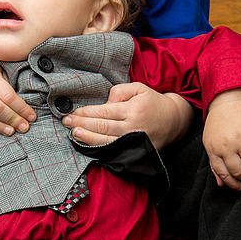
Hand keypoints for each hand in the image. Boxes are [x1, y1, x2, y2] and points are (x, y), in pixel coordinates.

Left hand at [61, 82, 193, 149]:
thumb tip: (105, 102)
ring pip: (106, 141)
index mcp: (132, 109)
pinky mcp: (134, 151)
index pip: (104, 112)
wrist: (174, 121)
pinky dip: (99, 150)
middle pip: (102, 127)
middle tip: (66, 123)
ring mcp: (133, 142)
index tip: (72, 113)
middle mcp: (132, 127)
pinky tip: (88, 146)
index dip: (86, 113)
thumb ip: (120, 91)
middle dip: (82, 125)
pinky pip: (113, 151)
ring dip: (87, 138)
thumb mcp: (139, 88)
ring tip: (73, 134)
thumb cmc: (153, 102)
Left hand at [203, 90, 240, 189]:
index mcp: (215, 150)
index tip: (240, 186)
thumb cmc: (218, 126)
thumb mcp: (211, 144)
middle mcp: (227, 146)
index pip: (224, 175)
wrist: (227, 103)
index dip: (234, 184)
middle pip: (240, 172)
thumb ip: (215, 164)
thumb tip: (223, 184)